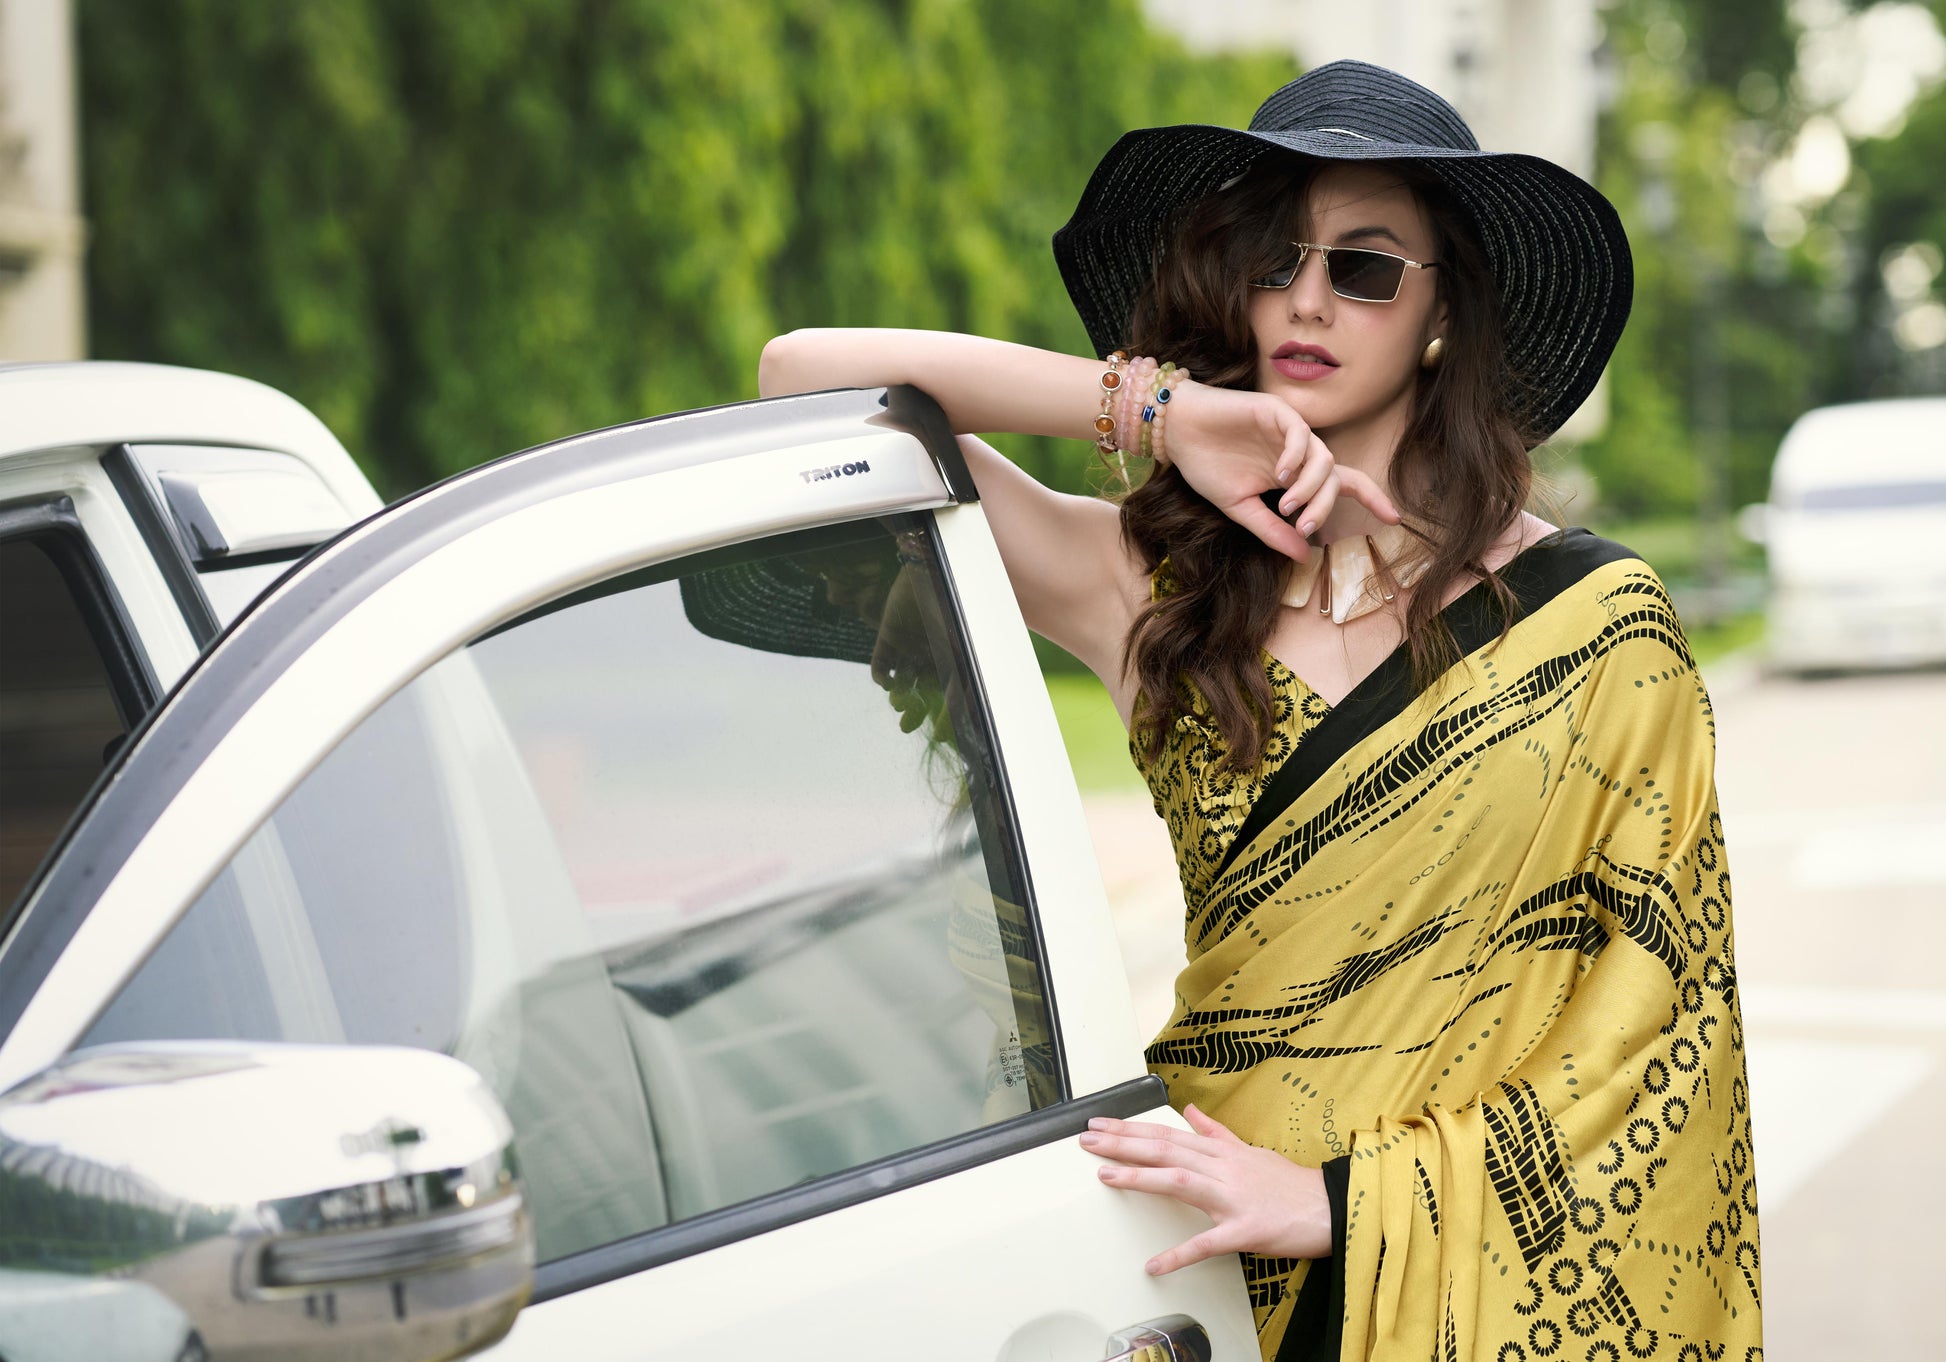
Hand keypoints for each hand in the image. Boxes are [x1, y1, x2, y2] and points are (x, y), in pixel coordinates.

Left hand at [868, 566, 958, 733]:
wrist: (926, 569)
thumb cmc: (951, 607)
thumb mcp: (962, 652)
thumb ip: (963, 686)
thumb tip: (960, 717)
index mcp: (952, 659)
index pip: (947, 696)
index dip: (943, 717)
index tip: (939, 736)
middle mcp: (930, 656)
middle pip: (920, 694)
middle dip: (914, 713)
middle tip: (906, 727)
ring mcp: (908, 646)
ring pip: (901, 682)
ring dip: (898, 697)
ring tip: (899, 704)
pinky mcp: (888, 636)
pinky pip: (881, 663)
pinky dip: (881, 676)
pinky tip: (886, 683)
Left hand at [1079, 1103, 1331, 1272]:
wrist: (1331, 1207)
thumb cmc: (1289, 1183)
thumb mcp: (1251, 1150)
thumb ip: (1217, 1133)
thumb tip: (1191, 1113)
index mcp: (1221, 1152)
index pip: (1168, 1134)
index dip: (1131, 1128)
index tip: (1101, 1124)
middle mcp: (1223, 1168)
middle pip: (1166, 1150)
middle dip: (1124, 1143)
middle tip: (1088, 1141)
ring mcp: (1233, 1198)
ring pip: (1180, 1182)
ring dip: (1141, 1177)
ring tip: (1106, 1175)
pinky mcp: (1245, 1230)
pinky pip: (1207, 1243)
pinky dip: (1180, 1254)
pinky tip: (1154, 1264)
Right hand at [1164, 380, 1399, 559]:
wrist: (1177, 433)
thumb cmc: (1206, 466)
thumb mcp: (1240, 509)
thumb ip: (1272, 530)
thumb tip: (1305, 556)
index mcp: (1293, 475)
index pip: (1342, 485)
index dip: (1371, 497)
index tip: (1394, 518)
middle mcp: (1298, 453)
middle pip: (1337, 477)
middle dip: (1326, 506)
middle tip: (1305, 527)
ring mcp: (1289, 431)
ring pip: (1324, 458)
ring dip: (1312, 487)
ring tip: (1287, 505)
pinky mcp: (1275, 412)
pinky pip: (1302, 433)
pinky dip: (1297, 455)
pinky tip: (1281, 473)